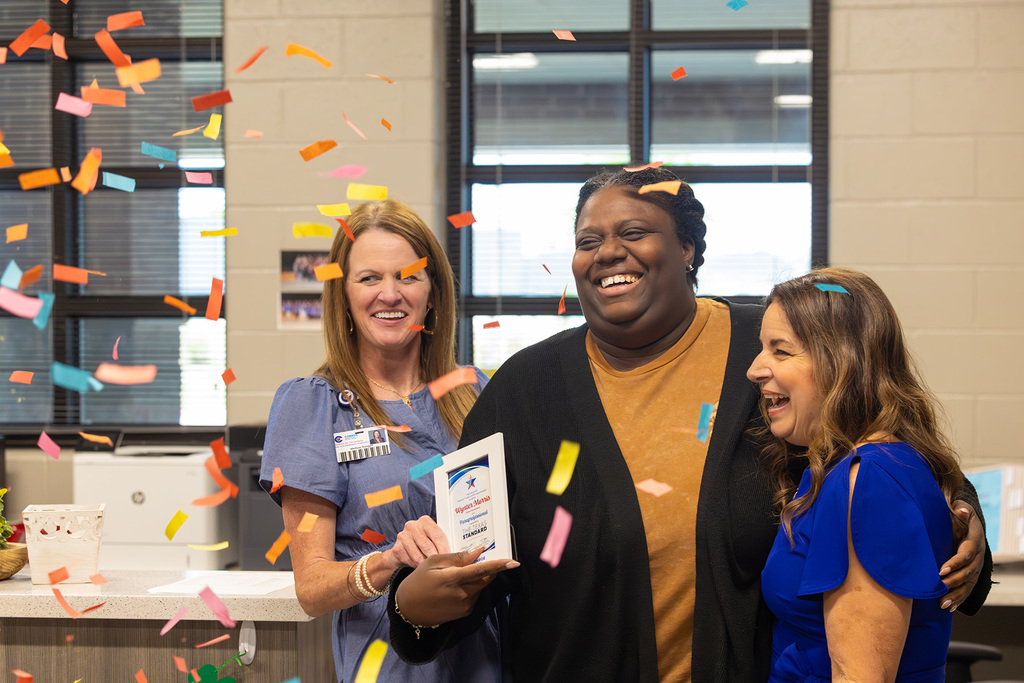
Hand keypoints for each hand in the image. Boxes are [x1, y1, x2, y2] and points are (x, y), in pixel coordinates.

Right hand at [392, 515, 450, 567]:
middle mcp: (412, 526)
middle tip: (445, 569)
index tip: (452, 560)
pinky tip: (422, 569)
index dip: (445, 549)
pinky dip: (417, 567)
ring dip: (427, 565)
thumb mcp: (432, 539)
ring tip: (434, 571)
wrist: (402, 551)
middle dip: (437, 559)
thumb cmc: (423, 545)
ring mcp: (403, 536)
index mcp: (425, 521)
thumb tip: (461, 553)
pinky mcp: (396, 548)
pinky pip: (410, 561)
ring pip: (419, 556)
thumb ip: (442, 542)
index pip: (438, 535)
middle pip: (428, 546)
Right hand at [395, 546, 518, 625]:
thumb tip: (479, 551)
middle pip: (485, 578)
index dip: (498, 565)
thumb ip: (457, 558)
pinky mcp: (465, 612)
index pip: (481, 570)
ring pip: (481, 586)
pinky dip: (472, 587)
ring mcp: (464, 605)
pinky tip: (456, 586)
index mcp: (452, 579)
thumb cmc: (418, 581)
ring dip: (477, 578)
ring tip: (457, 574)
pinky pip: (475, 595)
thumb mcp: (433, 562)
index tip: (514, 562)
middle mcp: (462, 594)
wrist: (408, 610)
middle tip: (479, 559)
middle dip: (487, 568)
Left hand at [939, 502, 985, 611]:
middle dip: (953, 582)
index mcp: (975, 541)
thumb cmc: (959, 515)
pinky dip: (959, 599)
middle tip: (939, 589)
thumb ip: (959, 511)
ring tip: (943, 604)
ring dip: (956, 595)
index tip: (940, 570)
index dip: (954, 563)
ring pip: (969, 584)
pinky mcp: (973, 575)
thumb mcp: (960, 509)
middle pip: (968, 572)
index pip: (966, 554)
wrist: (970, 524)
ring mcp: (977, 567)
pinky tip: (950, 608)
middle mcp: (979, 557)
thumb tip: (961, 509)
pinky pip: (968, 589)